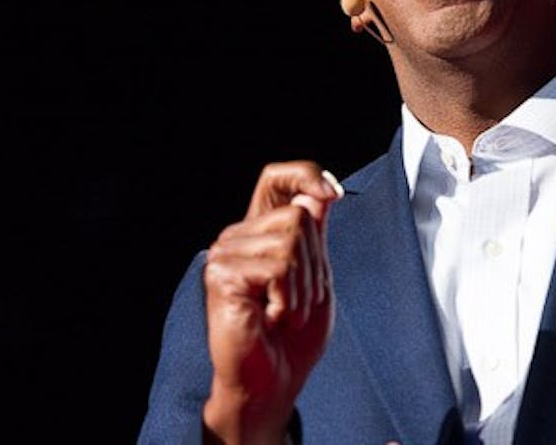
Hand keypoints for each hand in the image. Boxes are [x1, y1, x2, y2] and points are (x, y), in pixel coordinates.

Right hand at [202, 161, 342, 443]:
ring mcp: (226, 252)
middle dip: (315, 263)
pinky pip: (278, 265)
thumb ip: (314, 234)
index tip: (334, 194)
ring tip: (284, 312)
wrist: (274, 382)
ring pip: (291, 239)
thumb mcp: (316, 276)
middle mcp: (239, 235)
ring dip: (302, 286)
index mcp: (261, 231)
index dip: (305, 174)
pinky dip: (288, 298)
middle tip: (298, 300)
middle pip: (298, 213)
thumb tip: (317, 193)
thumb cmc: (294, 337)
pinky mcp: (222, 273)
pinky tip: (271, 317)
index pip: (276, 178)